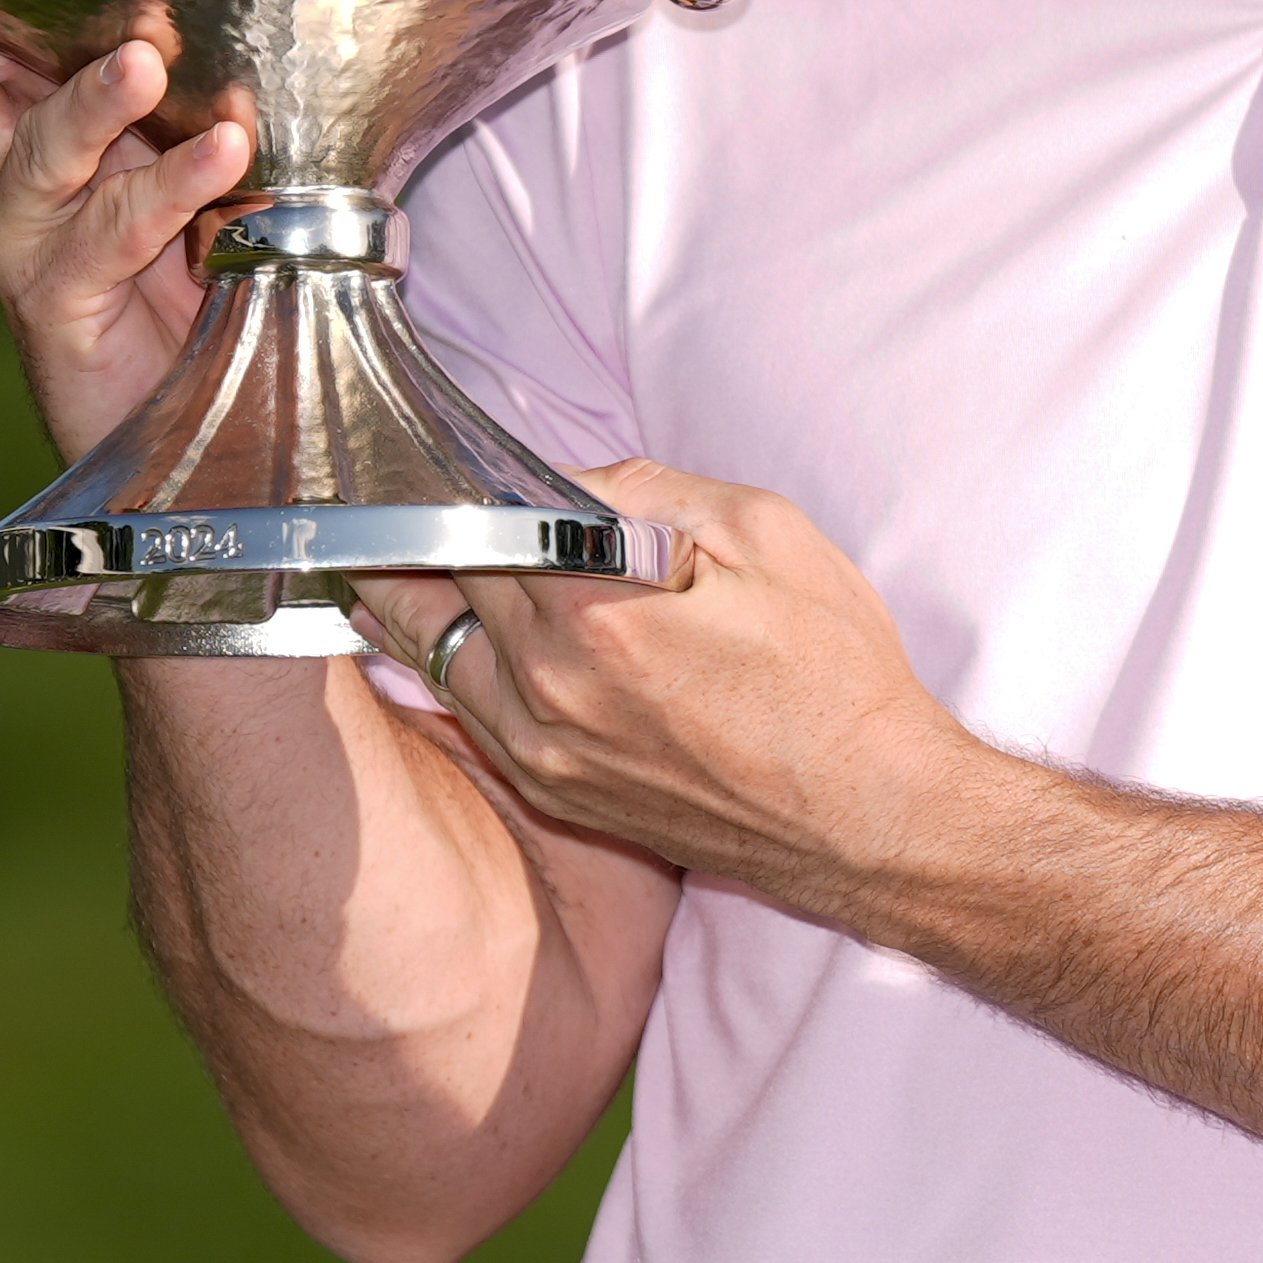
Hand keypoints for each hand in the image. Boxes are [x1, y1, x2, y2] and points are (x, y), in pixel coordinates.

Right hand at [0, 0, 248, 458]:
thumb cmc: (192, 256)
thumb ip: (185, 75)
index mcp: (15, 115)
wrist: (203, 405)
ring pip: (43, 153)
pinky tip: (227, 149)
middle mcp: (0, 173)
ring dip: (93, 99)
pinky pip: (117, 230)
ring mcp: (23, 241)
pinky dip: (177, 184)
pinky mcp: (61, 302)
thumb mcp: (186, 139)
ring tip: (145, 61)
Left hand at [344, 461, 1016, 919]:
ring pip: (436, 651)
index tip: (437, 446)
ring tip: (389, 550)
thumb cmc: (835, 675)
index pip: (483, 518)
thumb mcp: (766, 535)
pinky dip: (449, 661)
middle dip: (429, 528)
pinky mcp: (557, 791)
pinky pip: (469, 710)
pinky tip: (447, 628)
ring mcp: (545, 750)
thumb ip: (651, 490)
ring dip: (414, 595)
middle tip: (405, 486)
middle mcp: (548, 688)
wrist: (872, 817)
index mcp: (593, 614)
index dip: (459, 473)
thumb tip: (569, 474)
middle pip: (443, 581)